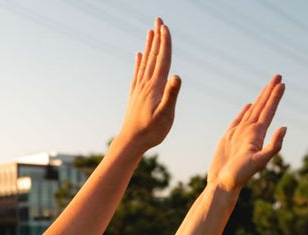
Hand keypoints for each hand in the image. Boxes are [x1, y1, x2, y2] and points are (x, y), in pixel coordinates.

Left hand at [116, 18, 180, 151]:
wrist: (131, 142)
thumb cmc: (151, 132)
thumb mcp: (166, 115)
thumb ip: (171, 95)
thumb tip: (176, 75)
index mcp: (155, 86)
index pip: (162, 60)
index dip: (165, 43)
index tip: (165, 27)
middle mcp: (145, 84)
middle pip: (153, 56)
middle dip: (157, 38)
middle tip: (158, 19)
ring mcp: (139, 89)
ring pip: (145, 62)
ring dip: (149, 46)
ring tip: (150, 32)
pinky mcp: (135, 95)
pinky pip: (137, 74)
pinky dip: (138, 62)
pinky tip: (138, 55)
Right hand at [208, 75, 286, 191]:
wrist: (222, 185)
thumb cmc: (239, 176)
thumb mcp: (259, 162)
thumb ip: (273, 146)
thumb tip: (284, 127)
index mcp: (257, 135)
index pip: (269, 111)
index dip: (275, 97)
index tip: (282, 83)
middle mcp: (250, 132)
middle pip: (262, 107)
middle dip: (270, 91)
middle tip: (278, 76)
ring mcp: (240, 135)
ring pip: (252, 111)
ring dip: (260, 98)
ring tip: (267, 86)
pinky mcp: (229, 138)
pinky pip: (238, 121)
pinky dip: (244, 112)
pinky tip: (249, 106)